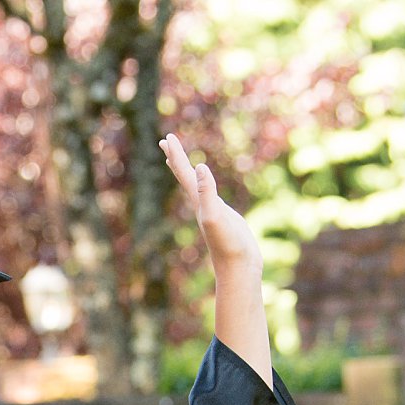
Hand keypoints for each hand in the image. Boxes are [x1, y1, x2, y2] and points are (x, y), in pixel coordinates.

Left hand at [159, 133, 258, 266]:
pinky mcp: (224, 218)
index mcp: (198, 201)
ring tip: (178, 162)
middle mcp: (201, 205)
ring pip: (195, 186)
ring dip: (186, 172)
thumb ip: (207, 192)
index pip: (183, 172)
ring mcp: (212, 211)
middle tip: (165, 141)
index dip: (176, 154)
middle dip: (175, 158)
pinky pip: (210, 195)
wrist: (239, 268)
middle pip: (184, 177)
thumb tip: (200, 167)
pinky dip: (206, 186)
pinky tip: (206, 186)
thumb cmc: (228, 244)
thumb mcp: (216, 215)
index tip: (167, 137)